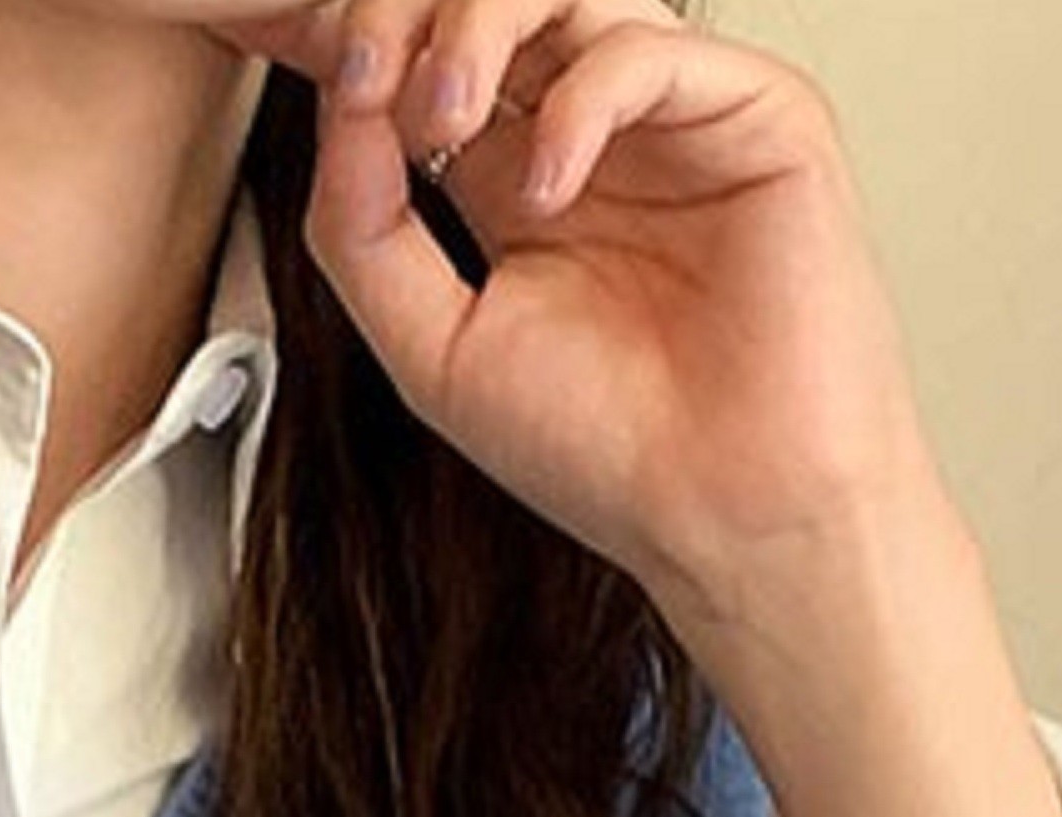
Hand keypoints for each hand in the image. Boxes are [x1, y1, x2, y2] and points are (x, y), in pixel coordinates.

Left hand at [211, 0, 957, 638]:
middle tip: (364, 75)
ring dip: (476, 32)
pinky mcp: (755, 114)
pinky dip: (578, 102)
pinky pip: (648, 52)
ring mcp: (672, 117)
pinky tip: (546, 194)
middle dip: (408, 14)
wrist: (729, 520)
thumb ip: (364, 233)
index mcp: (514, 178)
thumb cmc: (607, 452)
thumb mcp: (434, 352)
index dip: (362, 46)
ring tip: (441, 121)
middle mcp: (591, 131)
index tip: (306, 66)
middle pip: (486, 6)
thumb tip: (339, 109)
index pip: (425, 63)